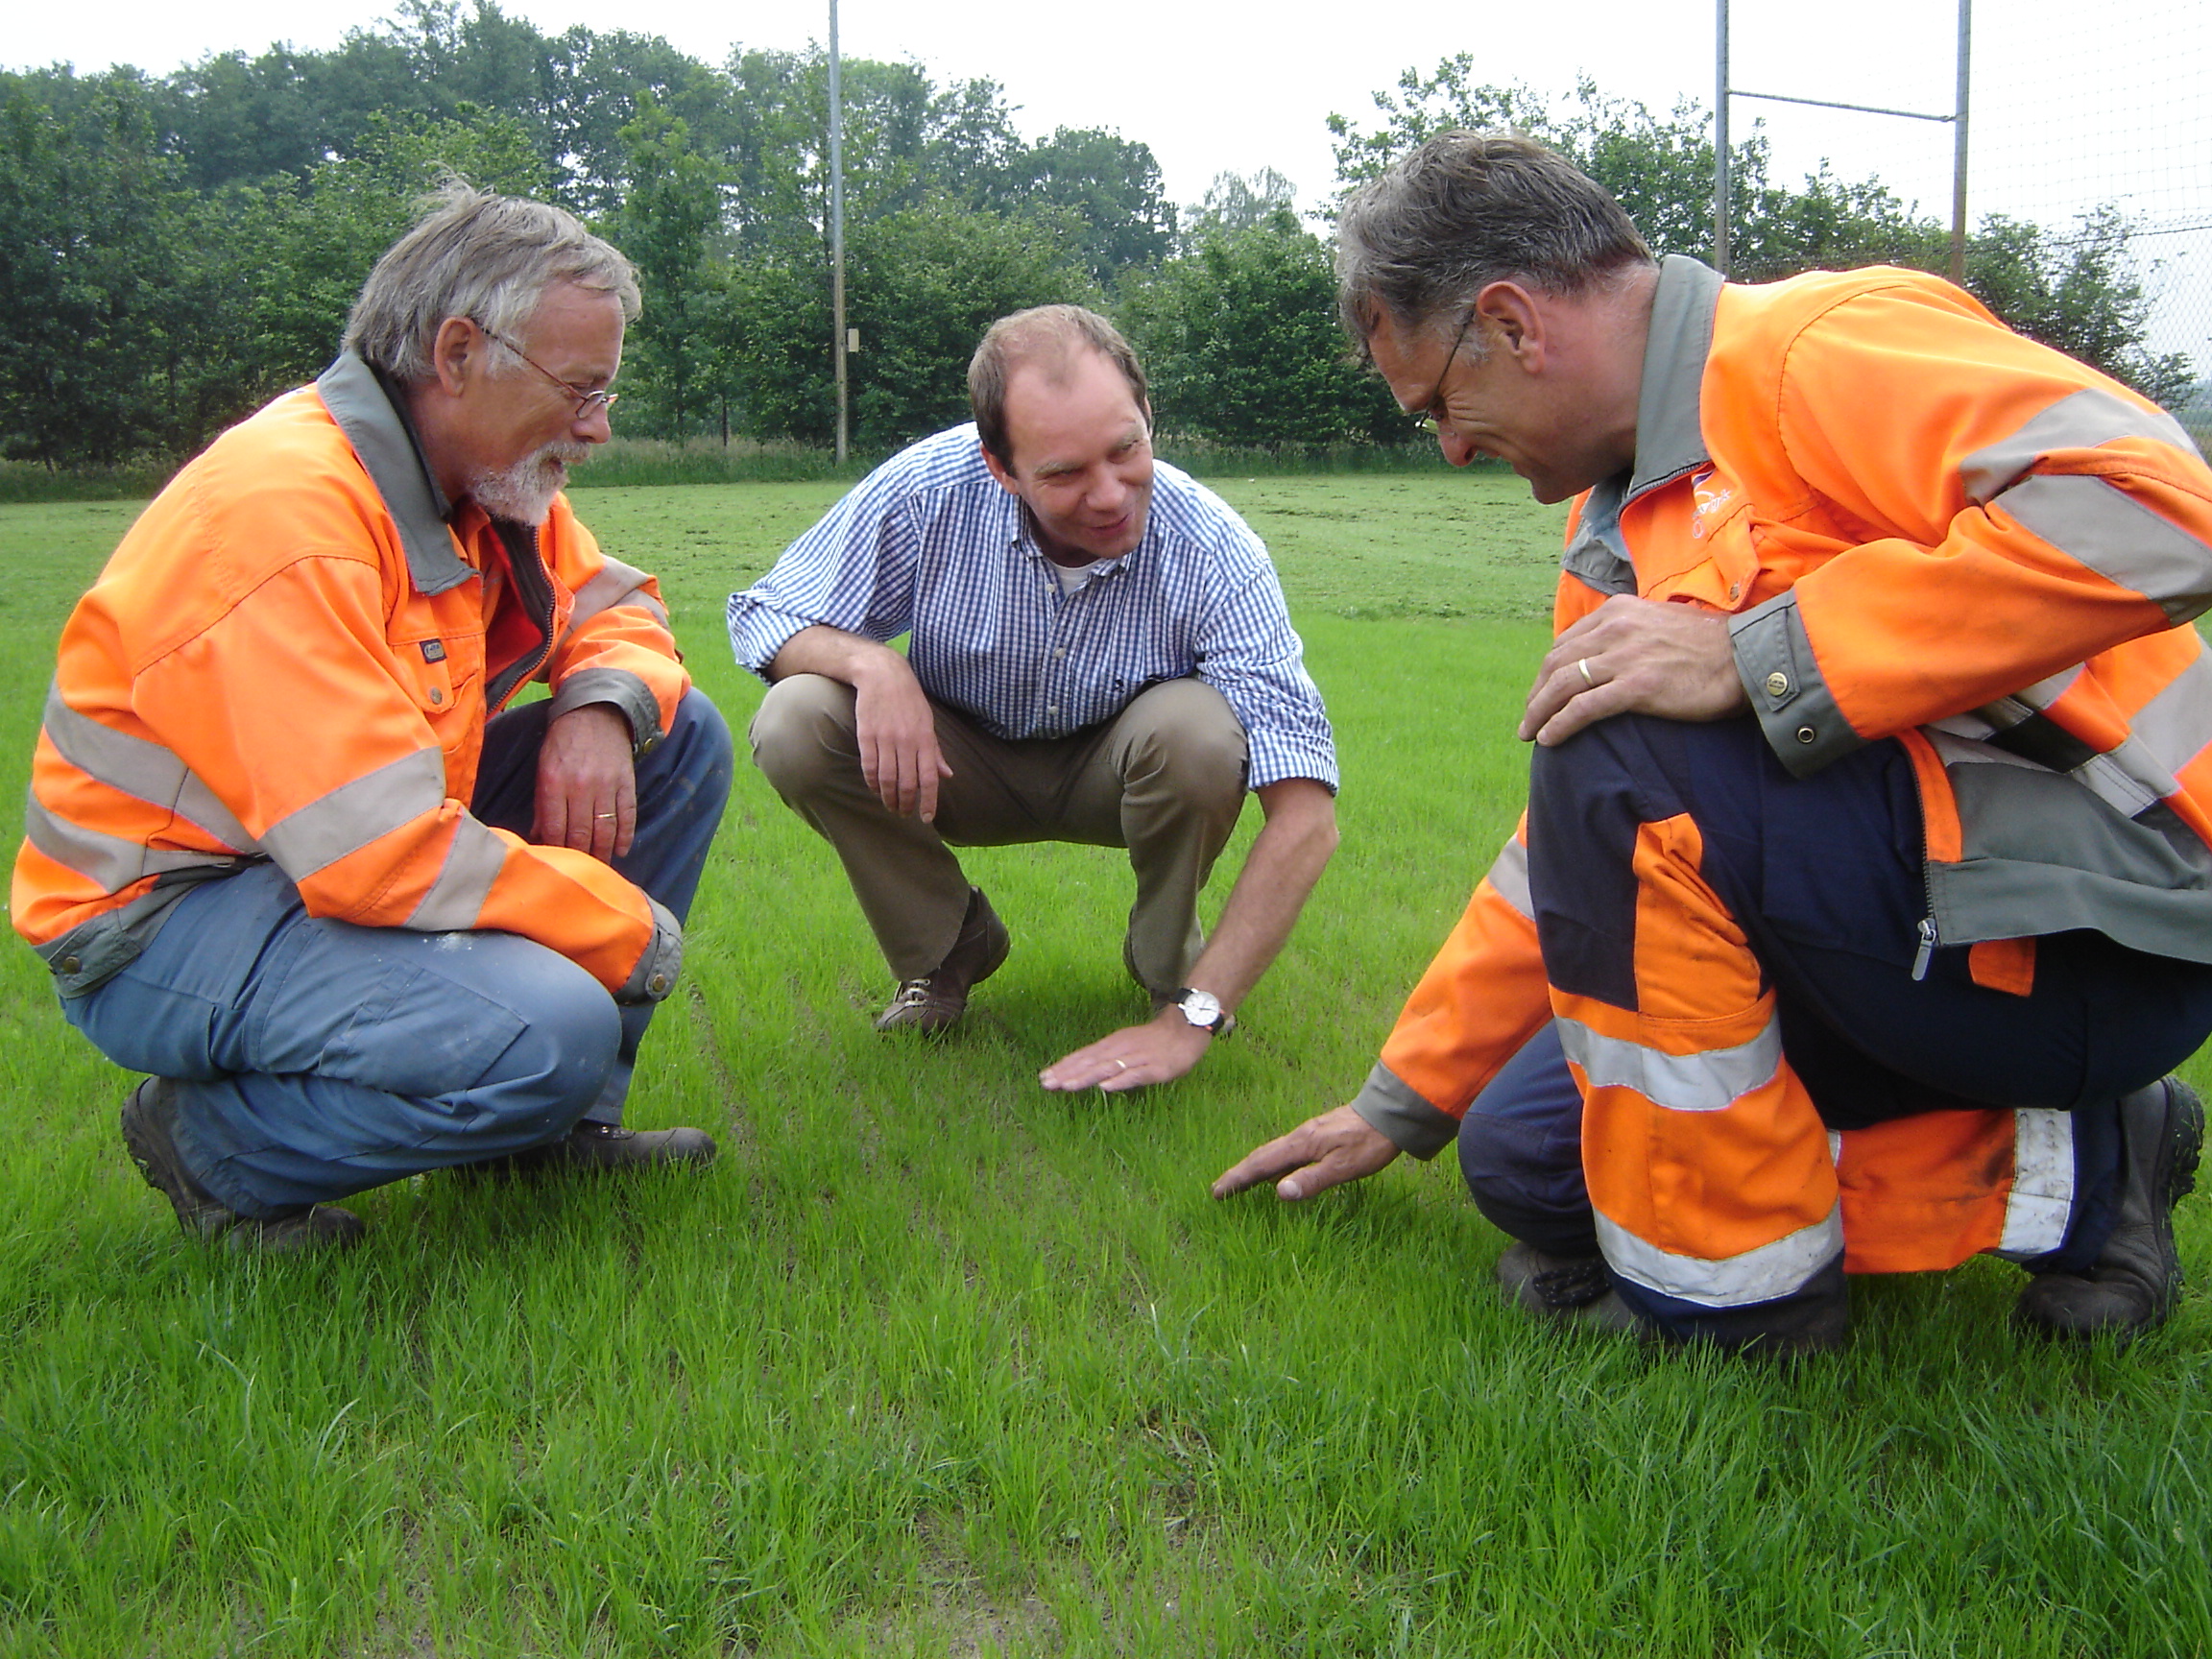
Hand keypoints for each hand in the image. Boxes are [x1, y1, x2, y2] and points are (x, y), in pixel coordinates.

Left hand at [535, 703, 635, 862]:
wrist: (594, 713)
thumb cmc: (562, 743)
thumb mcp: (543, 769)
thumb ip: (543, 804)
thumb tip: (540, 837)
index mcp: (554, 782)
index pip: (555, 828)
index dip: (556, 850)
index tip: (557, 864)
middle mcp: (581, 786)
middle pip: (581, 833)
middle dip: (580, 856)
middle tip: (580, 873)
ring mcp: (606, 785)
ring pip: (605, 829)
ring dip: (602, 852)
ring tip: (600, 868)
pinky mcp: (626, 782)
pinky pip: (627, 816)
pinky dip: (625, 836)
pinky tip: (621, 850)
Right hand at [852, 658, 953, 820]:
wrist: (883, 675)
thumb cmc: (909, 700)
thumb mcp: (928, 723)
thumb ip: (935, 752)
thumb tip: (947, 775)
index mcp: (925, 739)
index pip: (929, 778)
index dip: (929, 801)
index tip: (927, 818)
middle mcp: (907, 741)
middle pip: (907, 783)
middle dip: (906, 804)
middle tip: (904, 813)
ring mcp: (885, 738)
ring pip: (887, 779)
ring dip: (888, 797)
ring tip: (890, 806)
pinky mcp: (866, 735)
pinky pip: (869, 766)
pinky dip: (872, 782)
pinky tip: (875, 789)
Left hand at [1038, 1007, 1213, 1091]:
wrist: (1186, 1029)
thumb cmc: (1154, 1042)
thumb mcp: (1127, 1046)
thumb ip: (1108, 1059)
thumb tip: (1088, 1073)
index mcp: (1113, 1045)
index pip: (1084, 1057)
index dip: (1064, 1067)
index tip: (1044, 1077)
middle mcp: (1121, 1049)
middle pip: (1090, 1062)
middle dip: (1067, 1073)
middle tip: (1046, 1084)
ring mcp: (1137, 1058)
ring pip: (1107, 1068)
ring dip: (1085, 1077)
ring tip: (1066, 1086)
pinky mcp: (1155, 1068)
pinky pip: (1135, 1075)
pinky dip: (1119, 1081)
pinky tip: (1105, 1088)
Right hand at [1210, 1103, 1400, 1201]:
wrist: (1389, 1116)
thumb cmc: (1368, 1144)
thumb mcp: (1343, 1167)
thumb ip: (1312, 1180)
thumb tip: (1279, 1193)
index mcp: (1301, 1145)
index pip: (1261, 1164)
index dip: (1239, 1178)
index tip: (1218, 1192)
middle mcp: (1300, 1137)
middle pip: (1262, 1156)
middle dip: (1239, 1173)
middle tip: (1220, 1189)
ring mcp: (1309, 1134)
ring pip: (1273, 1152)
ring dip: (1254, 1167)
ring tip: (1240, 1181)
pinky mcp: (1319, 1135)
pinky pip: (1286, 1151)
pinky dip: (1272, 1162)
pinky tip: (1277, 1171)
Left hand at [1518, 595, 1747, 746]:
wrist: (1748, 658)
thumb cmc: (1711, 647)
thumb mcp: (1662, 623)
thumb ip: (1633, 632)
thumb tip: (1614, 654)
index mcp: (1619, 611)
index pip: (1568, 642)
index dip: (1549, 671)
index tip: (1543, 692)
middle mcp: (1616, 628)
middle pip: (1557, 663)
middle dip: (1537, 693)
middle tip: (1529, 718)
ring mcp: (1625, 657)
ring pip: (1563, 685)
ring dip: (1539, 712)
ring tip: (1530, 733)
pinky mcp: (1637, 686)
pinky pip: (1583, 708)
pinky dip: (1560, 725)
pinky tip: (1549, 740)